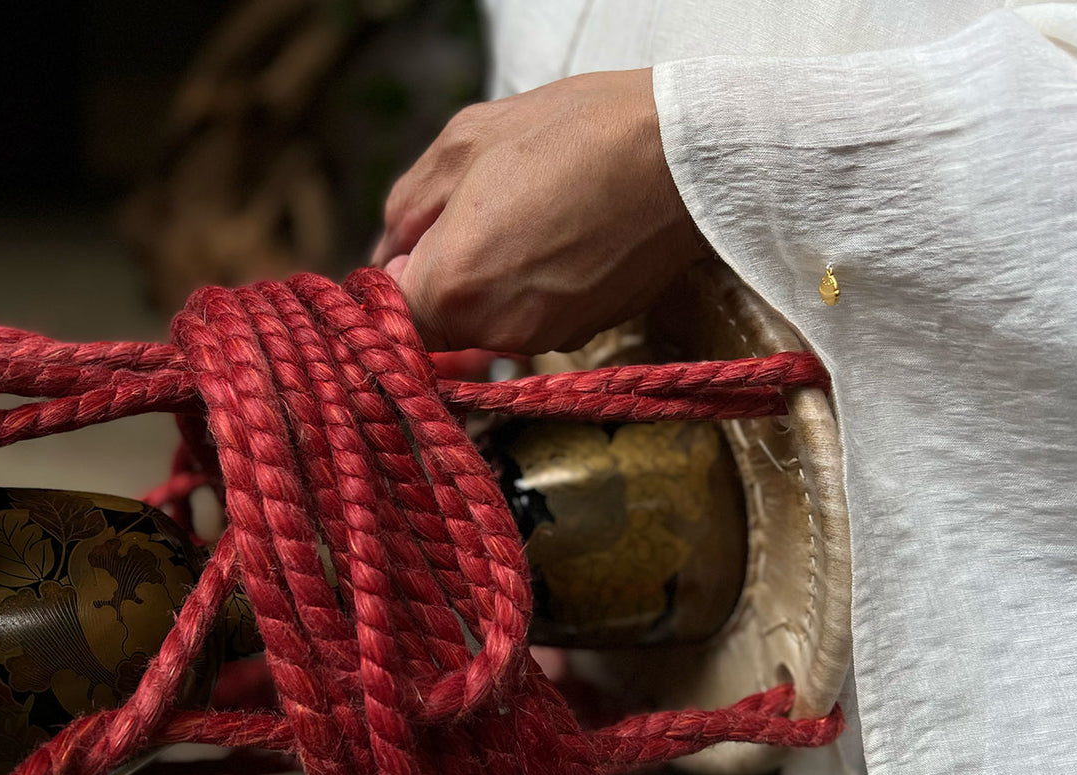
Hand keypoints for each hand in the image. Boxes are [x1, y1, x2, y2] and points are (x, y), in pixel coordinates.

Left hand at [373, 69, 706, 354]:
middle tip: (480, 215)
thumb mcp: (467, 142)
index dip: (399, 279)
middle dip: (448, 279)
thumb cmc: (577, 134)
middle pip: (442, 326)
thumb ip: (408, 208)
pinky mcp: (587, 335)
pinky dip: (538, 287)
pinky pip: (537, 319)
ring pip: (491, 324)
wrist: (688, 155)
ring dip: (496, 283)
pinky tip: (565, 236)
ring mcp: (547, 338)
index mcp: (453, 285)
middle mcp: (496, 330)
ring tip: (533, 217)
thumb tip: (388, 254)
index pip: (392, 317)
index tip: (418, 242)